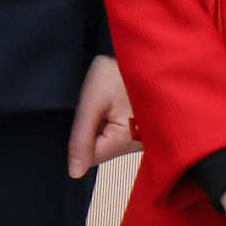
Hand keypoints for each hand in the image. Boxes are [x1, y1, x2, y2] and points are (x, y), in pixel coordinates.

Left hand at [67, 54, 139, 177]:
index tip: (91, 113)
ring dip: (108, 122)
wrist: (150, 53)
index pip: (92, 157)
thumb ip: (82, 137)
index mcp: (126, 143)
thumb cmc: (121, 72)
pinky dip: (118, 117)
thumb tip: (75, 172)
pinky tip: (122, 100)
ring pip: (113, 139)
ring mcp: (147, 138)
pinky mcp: (150, 128)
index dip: (82, 137)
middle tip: (105, 103)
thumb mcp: (94, 99)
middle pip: (104, 149)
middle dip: (96, 129)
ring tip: (115, 99)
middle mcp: (141, 147)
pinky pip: (125, 130)